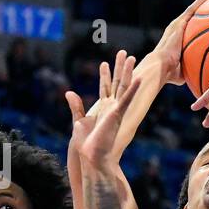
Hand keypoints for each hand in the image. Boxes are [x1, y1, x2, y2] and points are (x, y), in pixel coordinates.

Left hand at [66, 50, 142, 167]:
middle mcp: (112, 107)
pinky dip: (133, 89)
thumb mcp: (78, 120)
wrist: (92, 156)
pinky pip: (127, 99)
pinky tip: (139, 79)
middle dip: (120, 67)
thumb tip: (69, 92)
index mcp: (103, 108)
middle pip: (118, 83)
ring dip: (128, 72)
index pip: (105, 87)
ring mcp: (116, 109)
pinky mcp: (118, 114)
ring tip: (131, 57)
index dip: (105, 75)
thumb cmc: (86, 143)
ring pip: (124, 87)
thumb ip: (76, 106)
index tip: (105, 63)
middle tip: (124, 53)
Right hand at [151, 0, 208, 86]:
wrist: (160, 66)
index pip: (187, 30)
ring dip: (200, 2)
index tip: (203, 21)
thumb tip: (200, 80)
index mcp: (176, 40)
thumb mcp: (183, 72)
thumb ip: (191, 72)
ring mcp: (177, 25)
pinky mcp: (179, 23)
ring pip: (191, 11)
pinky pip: (192, 10)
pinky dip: (200, 2)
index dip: (195, 25)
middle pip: (189, 17)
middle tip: (208, 3)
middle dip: (198, 10)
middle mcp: (175, 30)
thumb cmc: (169, 73)